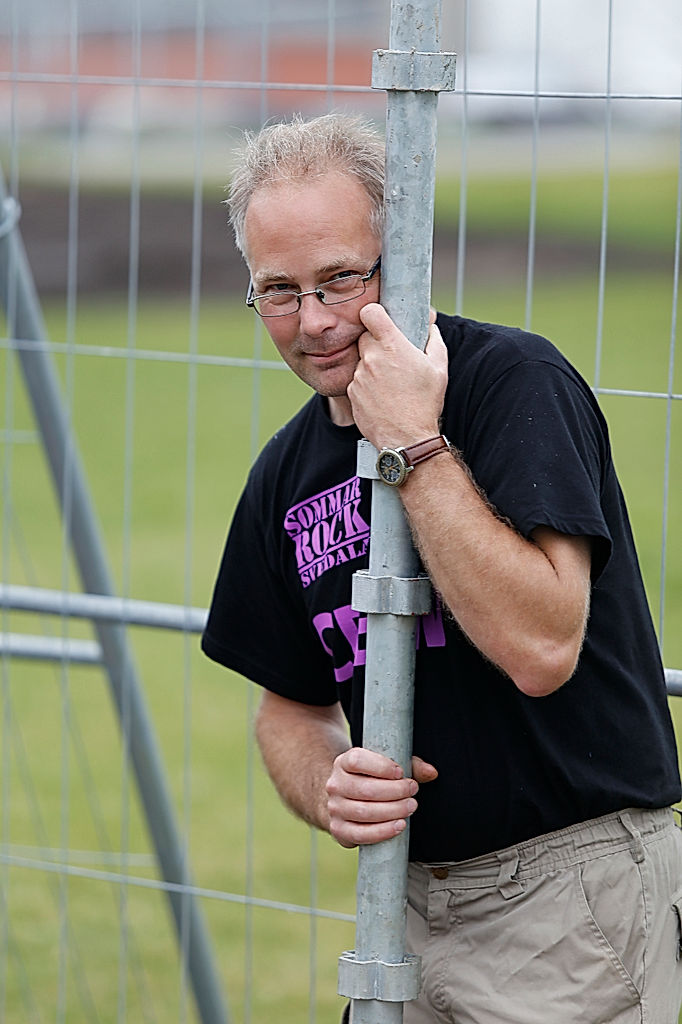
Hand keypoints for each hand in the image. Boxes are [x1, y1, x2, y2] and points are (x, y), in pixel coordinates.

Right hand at [325, 747, 437, 848]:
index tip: (401, 772)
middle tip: (412, 792)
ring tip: (410, 806)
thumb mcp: (385, 766)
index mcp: (343, 763)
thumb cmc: (370, 779)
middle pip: (365, 789)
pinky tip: (399, 825)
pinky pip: (360, 834)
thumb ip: (410, 765)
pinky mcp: (339, 829)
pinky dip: (383, 831)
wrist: (345, 799)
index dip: (381, 766)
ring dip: (393, 811)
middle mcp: (335, 785)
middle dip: (395, 792)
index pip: (357, 761)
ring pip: (364, 812)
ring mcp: (335, 808)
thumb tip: (431, 772)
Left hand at [347, 304, 448, 449]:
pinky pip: (357, 382)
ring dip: (372, 367)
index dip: (374, 313)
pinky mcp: (353, 393)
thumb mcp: (439, 369)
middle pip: (365, 338)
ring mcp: (359, 377)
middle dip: (376, 343)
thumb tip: (431, 326)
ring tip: (390, 383)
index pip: (370, 313)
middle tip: (392, 357)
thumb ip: (434, 341)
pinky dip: (367, 385)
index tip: (379, 319)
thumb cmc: (424, 404)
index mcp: (392, 346)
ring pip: (362, 361)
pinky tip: (382, 397)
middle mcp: (371, 358)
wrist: (407, 438)